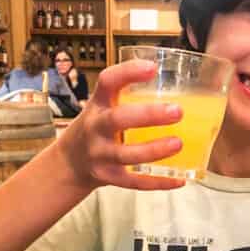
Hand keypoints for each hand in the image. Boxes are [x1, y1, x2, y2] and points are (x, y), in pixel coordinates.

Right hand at [54, 59, 184, 190]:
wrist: (70, 162)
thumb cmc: (97, 128)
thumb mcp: (104, 106)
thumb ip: (130, 94)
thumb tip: (180, 82)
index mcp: (98, 104)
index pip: (108, 82)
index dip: (128, 73)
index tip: (153, 68)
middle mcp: (96, 128)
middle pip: (117, 120)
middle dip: (148, 115)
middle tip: (177, 111)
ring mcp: (100, 154)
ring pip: (126, 154)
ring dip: (154, 150)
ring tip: (178, 143)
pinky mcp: (108, 177)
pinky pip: (134, 182)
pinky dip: (157, 182)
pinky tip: (179, 179)